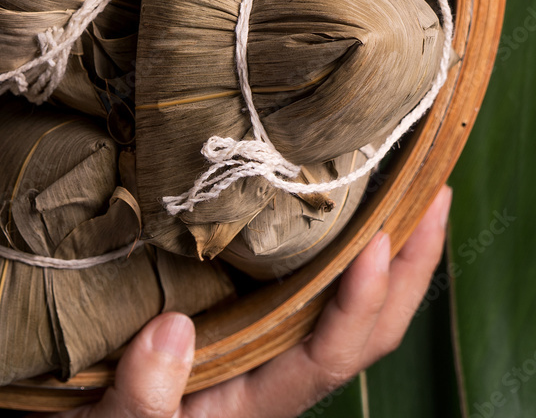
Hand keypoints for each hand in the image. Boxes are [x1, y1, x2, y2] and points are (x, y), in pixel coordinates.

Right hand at [49, 185, 451, 417]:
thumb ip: (145, 397)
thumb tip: (171, 331)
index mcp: (260, 397)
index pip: (329, 354)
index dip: (359, 304)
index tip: (375, 245)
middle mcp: (278, 366)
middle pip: (369, 327)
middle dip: (410, 266)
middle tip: (433, 191)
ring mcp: (269, 337)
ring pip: (350, 301)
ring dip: (389, 246)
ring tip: (407, 183)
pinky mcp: (249, 311)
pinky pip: (312, 280)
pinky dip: (341, 241)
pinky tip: (337, 199)